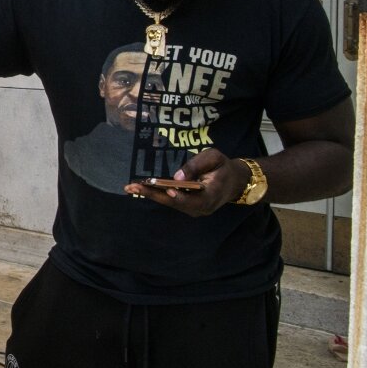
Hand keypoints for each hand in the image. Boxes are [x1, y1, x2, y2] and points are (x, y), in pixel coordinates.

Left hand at [122, 148, 249, 216]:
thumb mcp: (214, 157)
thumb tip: (177, 176)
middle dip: (153, 195)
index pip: (195, 200)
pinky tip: (141, 188)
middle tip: (132, 187)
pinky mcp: (189, 207)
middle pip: (176, 203)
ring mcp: (195, 209)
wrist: (235, 181)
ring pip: (171, 203)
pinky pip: (171, 201)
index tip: (167, 190)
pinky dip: (156, 194)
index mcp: (213, 195)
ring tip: (131, 187)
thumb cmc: (223, 166)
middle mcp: (202, 207)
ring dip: (150, 195)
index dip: (181, 196)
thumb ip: (196, 165)